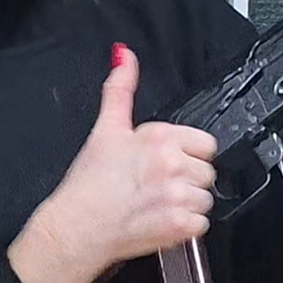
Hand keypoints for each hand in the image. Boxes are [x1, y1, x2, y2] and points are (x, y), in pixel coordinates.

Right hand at [9, 44, 216, 282]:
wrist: (75, 228)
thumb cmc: (88, 183)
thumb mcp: (105, 128)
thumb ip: (120, 89)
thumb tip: (124, 54)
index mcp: (161, 137)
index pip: (205, 144)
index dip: (186, 154)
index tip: (165, 164)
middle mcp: (174, 165)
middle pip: (207, 172)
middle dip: (187, 179)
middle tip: (156, 186)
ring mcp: (179, 197)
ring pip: (206, 199)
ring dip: (188, 204)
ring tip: (158, 205)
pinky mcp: (181, 227)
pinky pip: (202, 224)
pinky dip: (186, 227)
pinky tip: (161, 221)